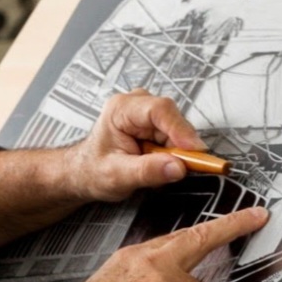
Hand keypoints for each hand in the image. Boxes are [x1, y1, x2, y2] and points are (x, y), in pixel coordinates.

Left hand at [68, 89, 208, 203]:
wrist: (86, 172)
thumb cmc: (93, 170)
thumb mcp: (117, 176)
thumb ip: (147, 171)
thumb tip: (177, 167)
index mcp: (120, 109)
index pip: (159, 110)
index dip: (181, 129)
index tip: (195, 150)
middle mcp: (136, 105)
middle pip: (173, 119)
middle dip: (181, 146)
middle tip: (182, 169)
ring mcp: (147, 113)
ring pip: (178, 129)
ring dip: (176, 151)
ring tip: (158, 168)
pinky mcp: (156, 125)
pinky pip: (176, 137)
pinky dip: (174, 153)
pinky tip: (159, 163)